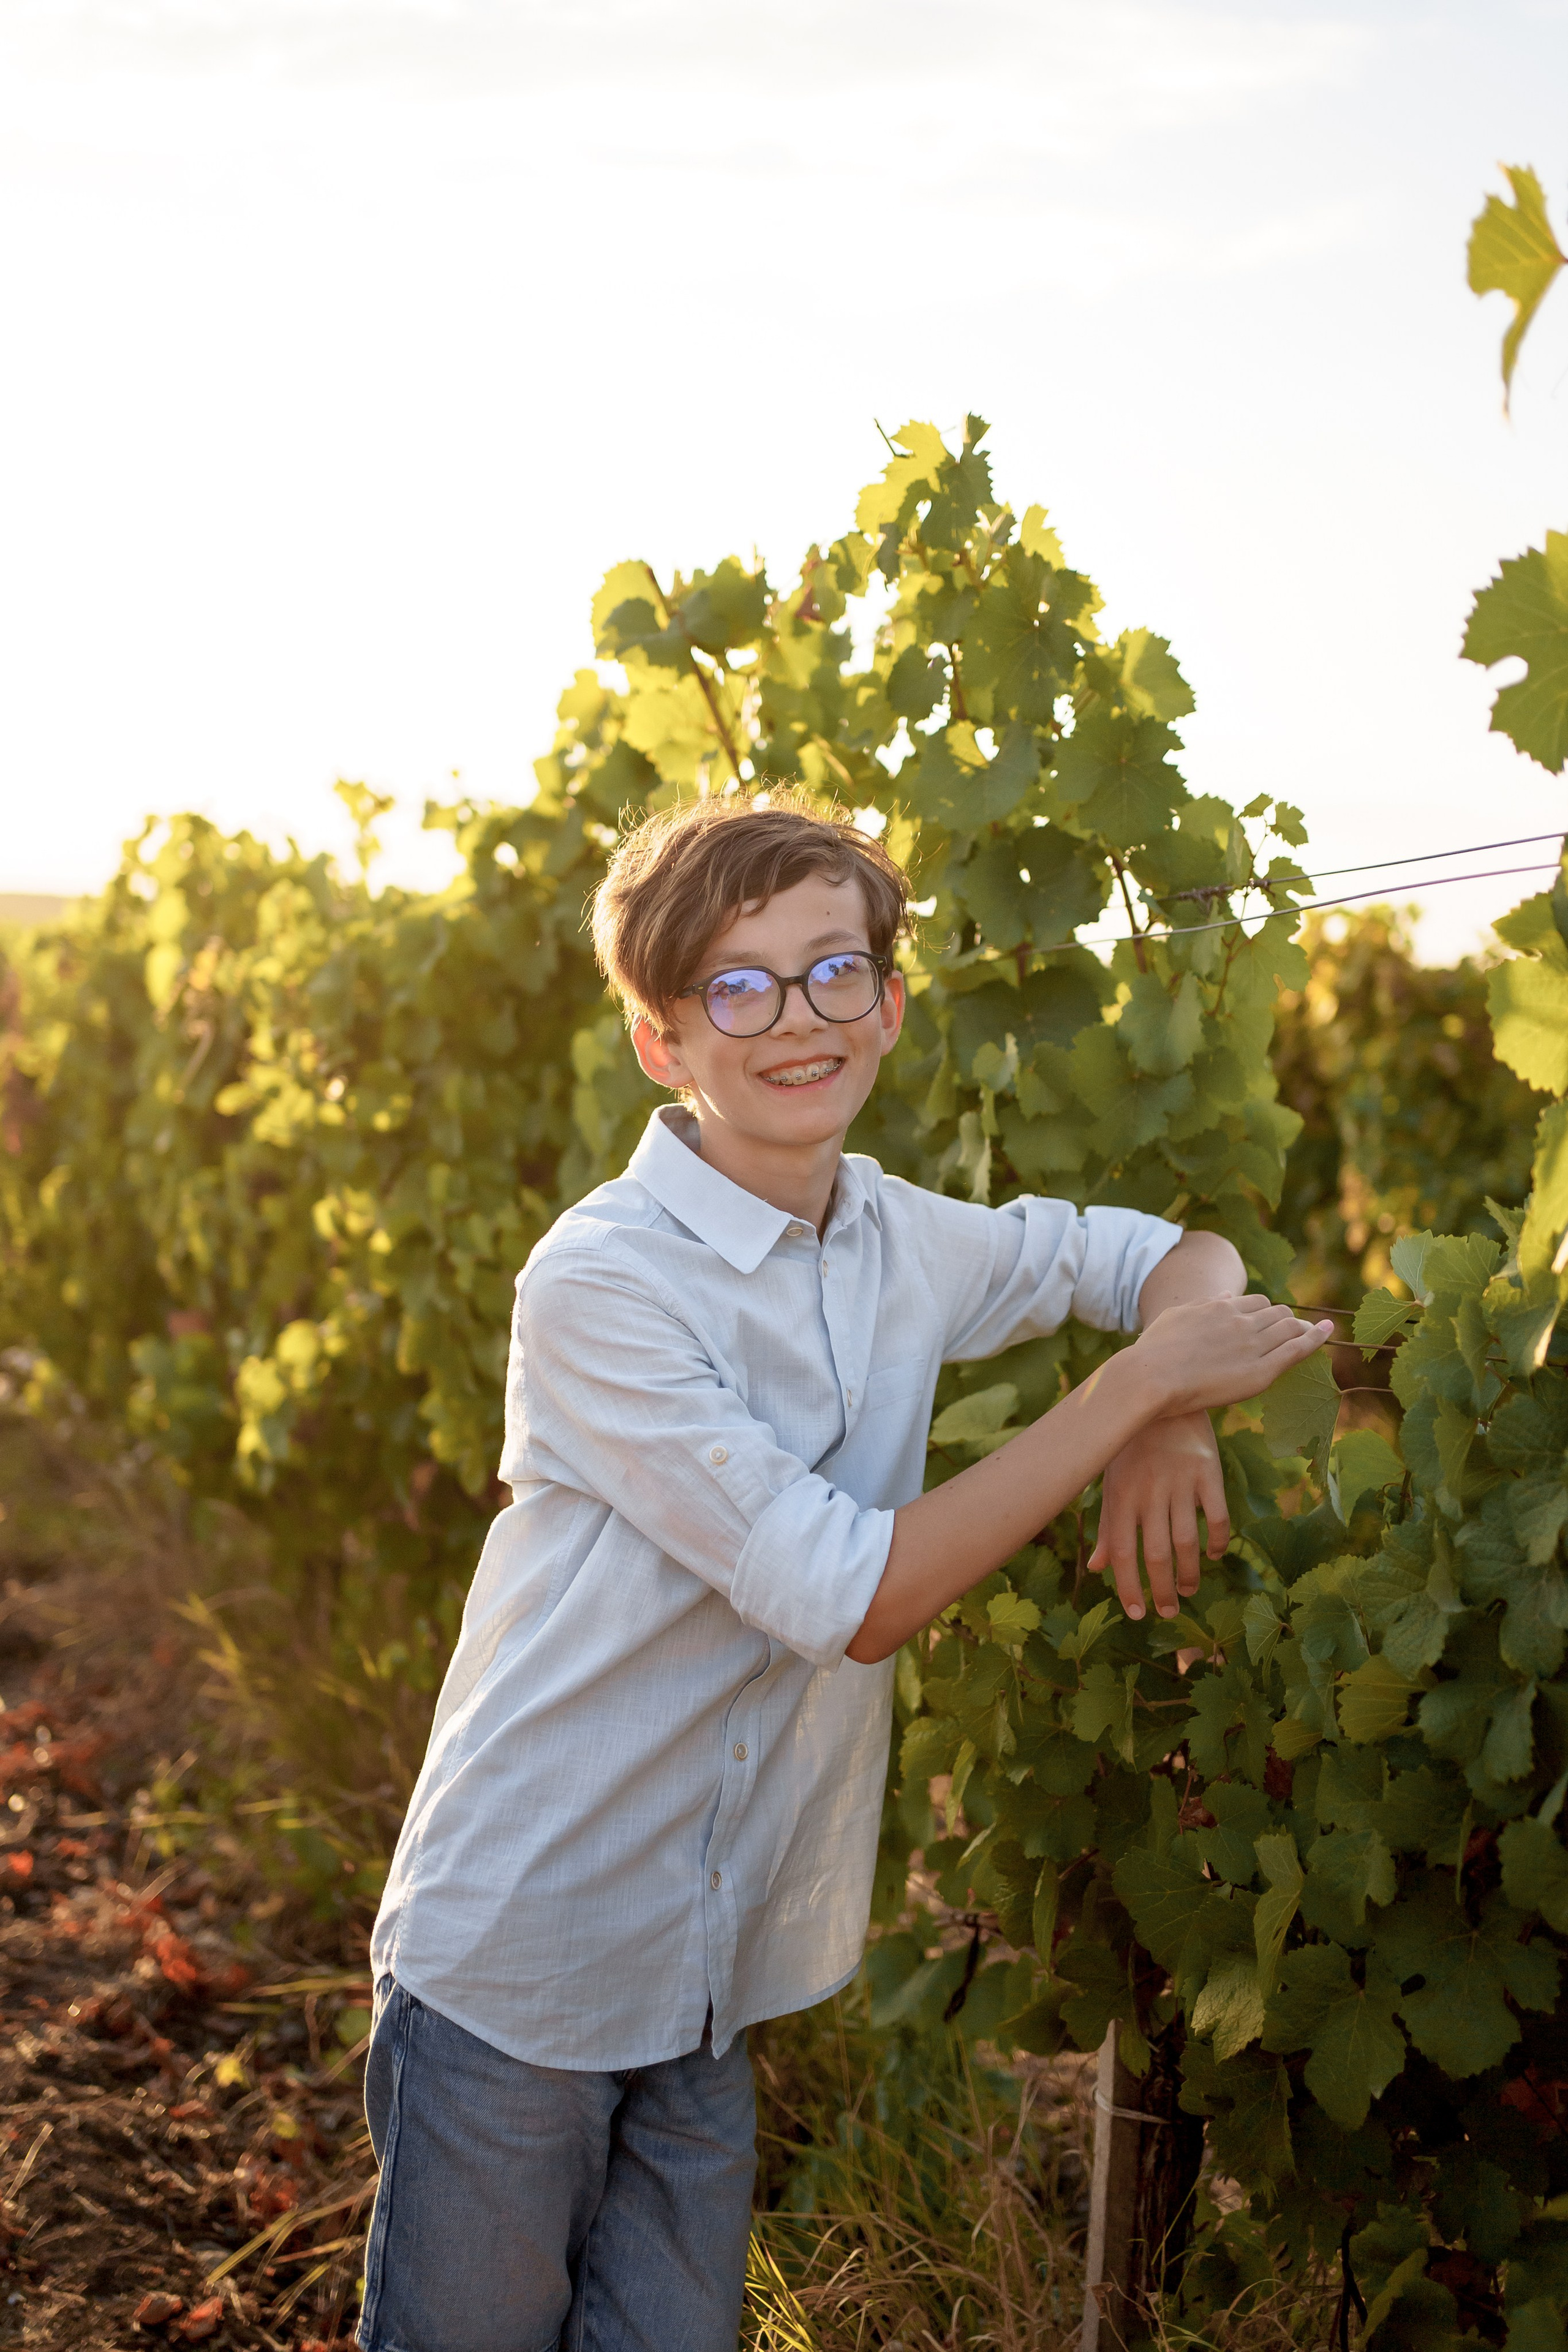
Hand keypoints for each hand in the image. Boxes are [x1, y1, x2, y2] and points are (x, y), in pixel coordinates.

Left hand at [1088, 1410, 1228, 1620]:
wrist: (1160, 1390)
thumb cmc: (1130, 1444)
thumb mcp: (1112, 1480)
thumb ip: (1108, 1525)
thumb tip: (1100, 1568)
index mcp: (1121, 1495)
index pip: (1123, 1553)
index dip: (1129, 1587)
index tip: (1137, 1613)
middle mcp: (1149, 1491)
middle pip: (1157, 1554)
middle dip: (1162, 1590)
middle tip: (1168, 1611)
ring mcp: (1180, 1481)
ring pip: (1188, 1541)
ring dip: (1190, 1573)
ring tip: (1189, 1590)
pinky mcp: (1208, 1471)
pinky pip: (1218, 1516)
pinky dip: (1218, 1541)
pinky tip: (1213, 1556)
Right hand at [1122, 1293, 1334, 1420]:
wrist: (1151, 1376)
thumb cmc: (1154, 1352)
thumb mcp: (1177, 1317)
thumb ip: (1205, 1306)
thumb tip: (1228, 1297)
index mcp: (1219, 1308)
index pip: (1255, 1303)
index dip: (1265, 1313)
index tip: (1270, 1321)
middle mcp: (1240, 1321)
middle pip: (1277, 1312)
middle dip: (1287, 1319)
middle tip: (1294, 1330)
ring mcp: (1252, 1345)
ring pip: (1289, 1327)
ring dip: (1302, 1328)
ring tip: (1314, 1332)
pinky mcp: (1261, 1371)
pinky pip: (1297, 1349)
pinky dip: (1316, 1338)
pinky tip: (1328, 1332)